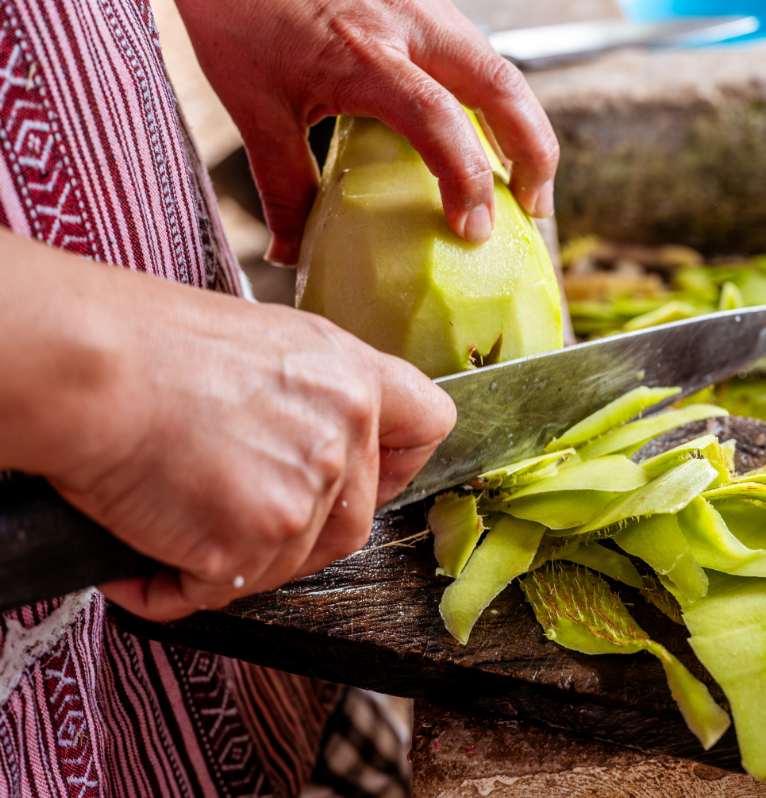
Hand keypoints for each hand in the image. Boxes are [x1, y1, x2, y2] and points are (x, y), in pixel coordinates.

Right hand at [1, 231, 455, 619]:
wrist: (89, 367)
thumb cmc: (148, 344)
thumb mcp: (264, 342)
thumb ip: (311, 395)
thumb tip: (306, 440)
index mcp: (351, 379)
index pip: (429, 425)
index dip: (401, 462)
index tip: (375, 476)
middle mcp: (345, 436)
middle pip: (356, 520)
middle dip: (299, 532)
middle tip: (231, 513)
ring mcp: (306, 495)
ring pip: (291, 561)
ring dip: (237, 561)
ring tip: (171, 524)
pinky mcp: (254, 542)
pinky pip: (221, 589)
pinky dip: (173, 585)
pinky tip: (140, 556)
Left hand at [175, 0, 559, 262]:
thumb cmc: (237, 12)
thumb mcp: (254, 107)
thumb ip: (281, 186)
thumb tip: (289, 255)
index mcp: (365, 55)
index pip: (439, 120)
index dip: (467, 179)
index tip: (474, 231)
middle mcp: (407, 24)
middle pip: (502, 86)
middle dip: (534, 151)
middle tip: (536, 208)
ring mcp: (423, 7)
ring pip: (499, 67)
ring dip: (523, 124)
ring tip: (524, 179)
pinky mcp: (423, 3)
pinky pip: (476, 54)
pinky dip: (496, 101)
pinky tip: (487, 133)